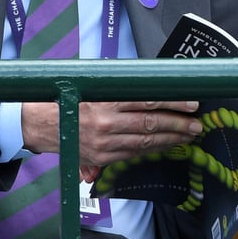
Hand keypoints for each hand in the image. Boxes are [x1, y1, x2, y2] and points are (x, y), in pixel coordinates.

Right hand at [21, 100, 202, 164]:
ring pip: (145, 141)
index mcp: (105, 100)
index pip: (146, 100)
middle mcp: (105, 122)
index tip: (190, 102)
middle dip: (177, 123)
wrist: (41, 124)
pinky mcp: (102, 157)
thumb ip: (119, 88)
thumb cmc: (72, 99)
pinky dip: (153, 149)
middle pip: (150, 123)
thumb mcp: (94, 86)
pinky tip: (168, 145)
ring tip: (189, 134)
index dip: (171, 102)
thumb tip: (152, 81)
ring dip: (171, 138)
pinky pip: (134, 153)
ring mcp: (104, 142)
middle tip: (196, 123)